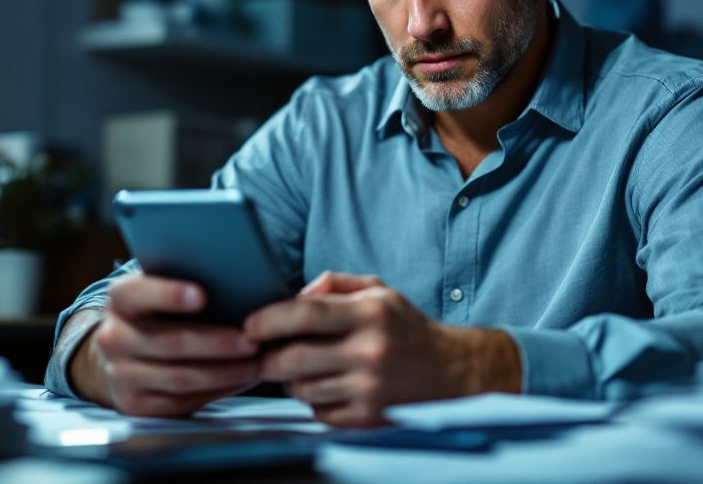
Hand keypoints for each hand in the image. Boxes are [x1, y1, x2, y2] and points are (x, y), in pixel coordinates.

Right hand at [69, 273, 262, 416]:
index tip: (202, 295)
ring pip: (180, 377)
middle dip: (216, 343)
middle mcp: (113, 337)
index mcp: (120, 299)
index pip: (138, 293)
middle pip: (170, 342)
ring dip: (225, 372)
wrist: (120, 353)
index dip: (169, 295)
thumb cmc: (156, 313)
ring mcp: (120, 375)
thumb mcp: (158, 290)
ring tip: (256, 363)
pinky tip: (240, 380)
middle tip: (251, 340)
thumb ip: (184, 282)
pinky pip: (181, 401)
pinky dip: (217, 391)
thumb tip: (236, 277)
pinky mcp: (134, 405)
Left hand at [245, 272, 521, 426]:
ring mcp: (369, 389)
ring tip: (302, 368)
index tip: (249, 325)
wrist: (453, 373)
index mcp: (371, 314)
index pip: (304, 314)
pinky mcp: (368, 418)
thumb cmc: (406, 328)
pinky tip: (328, 387)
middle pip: (293, 359)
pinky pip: (318, 413)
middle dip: (268, 357)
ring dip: (291, 380)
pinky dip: (314, 402)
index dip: (267, 319)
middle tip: (261, 353)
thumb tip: (294, 296)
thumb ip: (334, 284)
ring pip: (302, 389)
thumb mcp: (379, 292)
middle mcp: (370, 352)